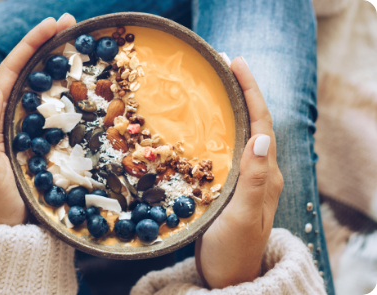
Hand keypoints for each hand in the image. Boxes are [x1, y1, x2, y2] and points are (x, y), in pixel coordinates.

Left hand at [0, 14, 76, 225]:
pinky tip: (88, 89)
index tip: (53, 25)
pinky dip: (73, 98)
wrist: (13, 233)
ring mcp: (35, 132)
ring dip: (63, 67)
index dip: (31, 46)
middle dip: (49, 47)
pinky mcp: (52, 146)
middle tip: (73, 27)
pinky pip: (62, 116)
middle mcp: (15, 119)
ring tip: (82, 48)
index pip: (12, 72)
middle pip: (31, 74)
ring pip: (47, 91)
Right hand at [195, 56, 283, 287]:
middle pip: (254, 122)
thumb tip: (263, 137)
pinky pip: (229, 148)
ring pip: (242, 133)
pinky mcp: (232, 185)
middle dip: (242, 91)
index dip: (251, 92)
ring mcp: (247, 179)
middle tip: (223, 66)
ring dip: (232, 106)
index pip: (262, 124)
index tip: (236, 64)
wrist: (228, 276)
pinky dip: (220, 128)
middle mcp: (261, 172)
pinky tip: (205, 123)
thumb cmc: (234, 250)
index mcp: (267, 175)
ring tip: (214, 85)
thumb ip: (255, 180)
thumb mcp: (244, 216)